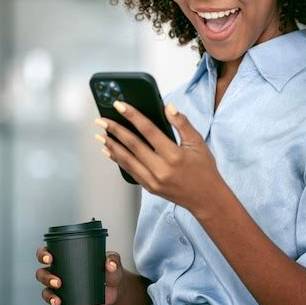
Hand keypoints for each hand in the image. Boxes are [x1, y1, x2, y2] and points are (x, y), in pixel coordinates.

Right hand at [35, 247, 124, 304]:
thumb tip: (110, 264)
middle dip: (46, 278)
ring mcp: (62, 287)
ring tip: (58, 301)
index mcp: (66, 256)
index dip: (43, 254)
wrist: (116, 287)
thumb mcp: (113, 261)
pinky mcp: (68, 301)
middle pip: (42, 273)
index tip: (50, 258)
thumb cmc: (111, 268)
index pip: (46, 252)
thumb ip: (113, 260)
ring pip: (46, 290)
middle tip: (58, 282)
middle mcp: (60, 270)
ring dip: (49, 296)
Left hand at [95, 101, 223, 213]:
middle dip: (115, 130)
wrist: (206, 199)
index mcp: (174, 155)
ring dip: (111, 145)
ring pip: (127, 160)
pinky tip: (110, 151)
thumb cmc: (204, 169)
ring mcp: (153, 180)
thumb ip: (182, 123)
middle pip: (132, 145)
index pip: (148, 130)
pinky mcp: (149, 187)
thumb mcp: (198, 142)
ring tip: (100, 134)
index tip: (120, 105)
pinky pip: (130, 171)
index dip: (133, 116)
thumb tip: (167, 107)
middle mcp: (161, 169)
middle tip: (101, 120)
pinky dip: (118, 160)